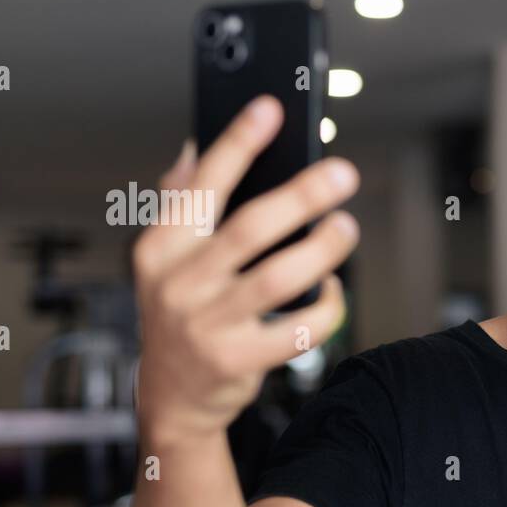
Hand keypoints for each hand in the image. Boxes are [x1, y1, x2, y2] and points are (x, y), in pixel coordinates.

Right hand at [132, 95, 359, 445]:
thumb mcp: (164, 259)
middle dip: (301, 196)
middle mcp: (179, 284)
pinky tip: (332, 290)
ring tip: (345, 228)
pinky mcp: (238, 360)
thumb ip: (181, 203)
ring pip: (278, 278)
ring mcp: (208, 325)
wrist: (173, 397)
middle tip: (342, 175)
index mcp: (161, 248)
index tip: (270, 110)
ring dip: (322, 249)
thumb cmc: (179, 313)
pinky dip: (324, 307)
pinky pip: (298, 329)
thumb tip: (198, 144)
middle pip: (250, 229)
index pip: (201, 186)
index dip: (237, 144)